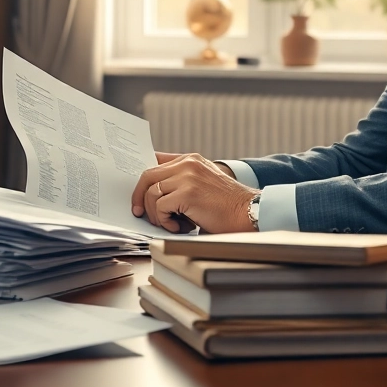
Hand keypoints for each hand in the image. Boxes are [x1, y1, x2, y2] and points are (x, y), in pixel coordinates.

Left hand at [131, 153, 257, 233]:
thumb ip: (182, 181)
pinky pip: (161, 207)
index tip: (137, 193)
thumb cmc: (226, 205)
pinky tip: (178, 227)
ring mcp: (188, 176)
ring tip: (170, 223)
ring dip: (155, 214)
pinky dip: (164, 221)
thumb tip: (154, 193)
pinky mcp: (187, 193)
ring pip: (151, 193)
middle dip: (139, 197)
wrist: (249, 213)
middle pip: (147, 176)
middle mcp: (188, 164)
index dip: (142, 178)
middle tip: (140, 212)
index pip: (155, 160)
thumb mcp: (204, 184)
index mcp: (191, 159)